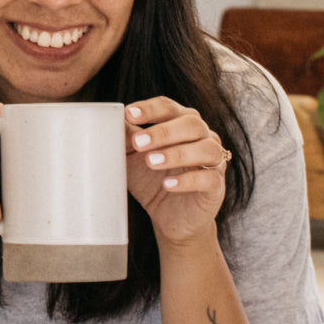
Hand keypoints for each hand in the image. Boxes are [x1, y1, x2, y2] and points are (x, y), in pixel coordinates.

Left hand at [124, 97, 228, 249]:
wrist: (168, 216)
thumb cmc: (150, 178)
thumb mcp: (132, 156)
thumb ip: (124, 137)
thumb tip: (107, 120)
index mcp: (181, 122)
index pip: (168, 107)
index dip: (150, 109)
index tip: (128, 114)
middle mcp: (203, 136)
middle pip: (191, 123)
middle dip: (163, 131)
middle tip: (138, 143)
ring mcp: (213, 160)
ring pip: (206, 148)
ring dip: (177, 153)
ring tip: (151, 162)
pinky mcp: (216, 186)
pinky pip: (210, 178)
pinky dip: (188, 180)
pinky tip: (168, 184)